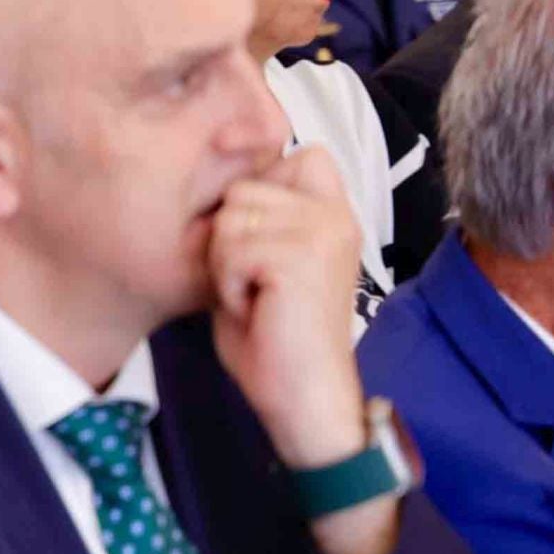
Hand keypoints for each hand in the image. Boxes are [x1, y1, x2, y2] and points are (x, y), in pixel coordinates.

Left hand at [208, 147, 364, 467]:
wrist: (304, 398)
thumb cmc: (273, 337)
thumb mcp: (262, 261)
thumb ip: (255, 219)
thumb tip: (217, 170)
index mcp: (333, 214)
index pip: (298, 154)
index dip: (261, 188)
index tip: (258, 241)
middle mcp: (336, 216)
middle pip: (242, 188)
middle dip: (230, 238)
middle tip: (256, 283)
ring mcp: (323, 232)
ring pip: (231, 218)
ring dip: (226, 263)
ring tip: (257, 297)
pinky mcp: (302, 256)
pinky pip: (231, 250)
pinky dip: (229, 286)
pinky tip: (256, 311)